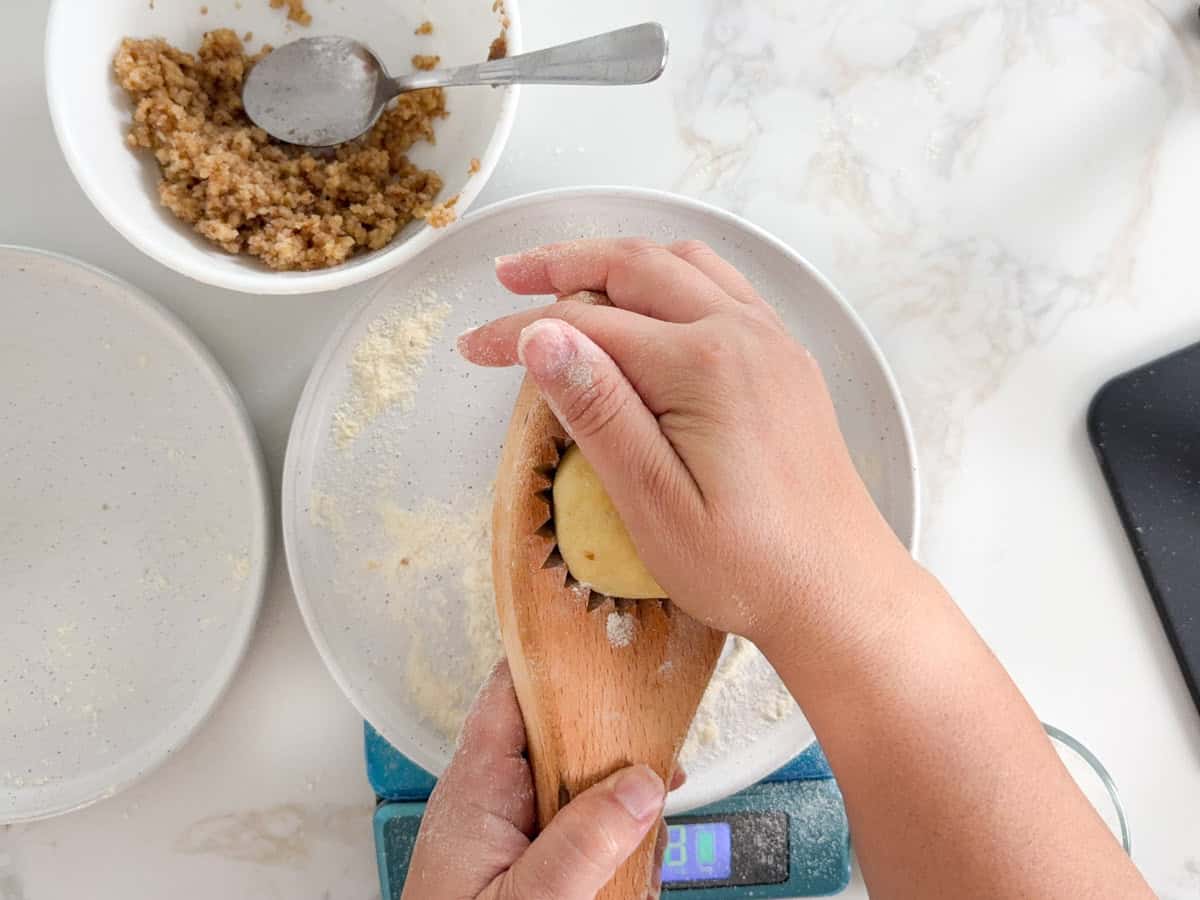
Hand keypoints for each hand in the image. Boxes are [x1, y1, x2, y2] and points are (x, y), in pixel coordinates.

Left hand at [403, 661, 674, 899]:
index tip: (608, 645)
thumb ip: (583, 843)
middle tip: (657, 761)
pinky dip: (613, 841)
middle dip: (612, 748)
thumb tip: (641, 783)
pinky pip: (581, 828)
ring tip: (645, 831)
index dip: (557, 661)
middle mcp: (495, 796)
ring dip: (618, 805)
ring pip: (580, 784)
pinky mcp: (531, 860)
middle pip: (561, 734)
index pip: (512, 691)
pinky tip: (630, 867)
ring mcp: (515, 829)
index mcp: (479, 786)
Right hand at [458, 238, 916, 649]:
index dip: (518, 331)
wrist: (839, 592)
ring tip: (565, 277)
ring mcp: (771, 342)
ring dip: (618, 261)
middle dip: (562, 264)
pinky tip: (647, 303)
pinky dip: (669, 276)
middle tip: (506, 275)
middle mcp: (743, 333)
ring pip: (683, 264)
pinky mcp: (785, 362)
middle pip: (636, 266)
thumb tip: (541, 335)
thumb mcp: (654, 502)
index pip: (587, 324)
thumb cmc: (747, 566)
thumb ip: (598, 410)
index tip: (471, 349)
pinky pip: (721, 287)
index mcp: (704, 365)